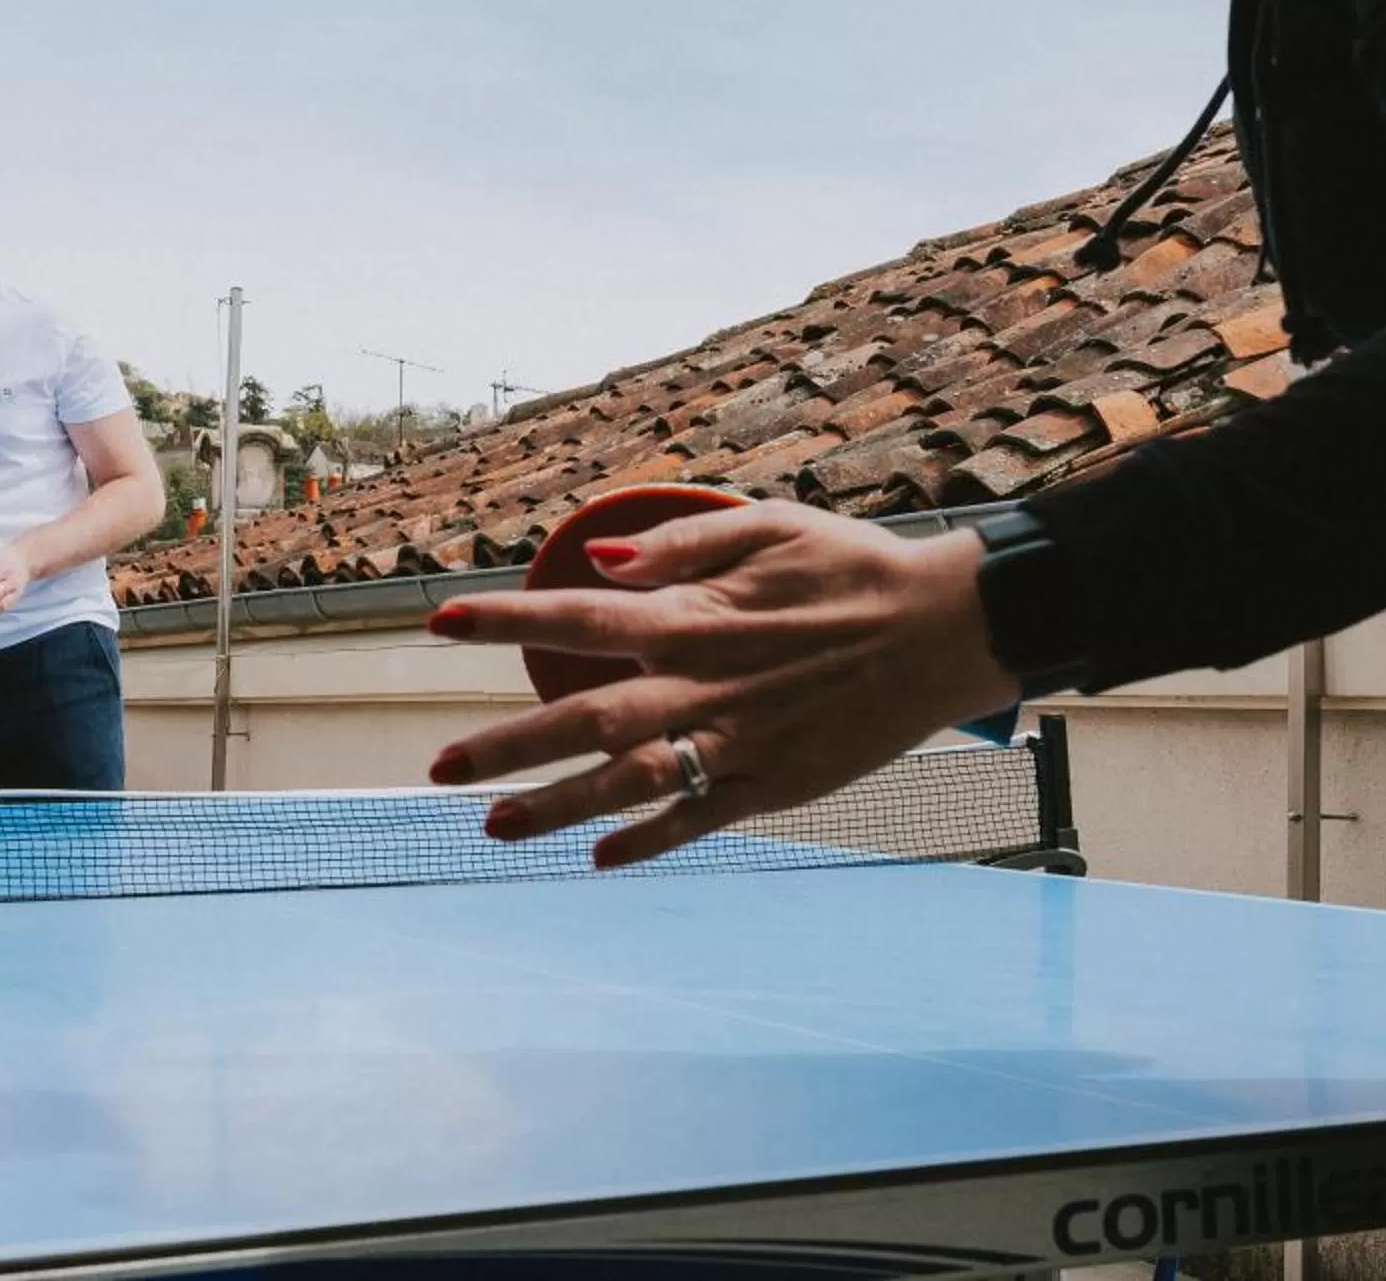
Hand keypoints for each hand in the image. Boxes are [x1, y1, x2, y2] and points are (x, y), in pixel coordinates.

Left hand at [423, 501, 1018, 868]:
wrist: (946, 630)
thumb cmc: (854, 567)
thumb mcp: (769, 526)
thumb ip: (681, 544)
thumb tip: (603, 563)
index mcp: (697, 618)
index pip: (579, 619)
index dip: (506, 620)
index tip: (439, 623)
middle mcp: (705, 687)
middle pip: (586, 721)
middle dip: (507, 745)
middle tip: (439, 767)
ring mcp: (740, 743)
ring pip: (630, 783)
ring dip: (557, 808)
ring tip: (494, 826)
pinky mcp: (776, 783)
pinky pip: (699, 819)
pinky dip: (647, 842)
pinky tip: (601, 859)